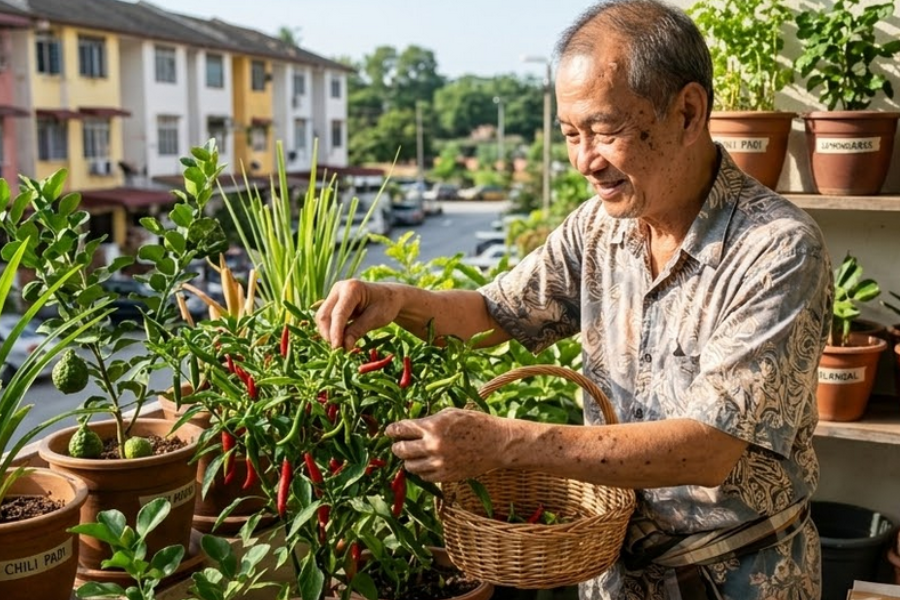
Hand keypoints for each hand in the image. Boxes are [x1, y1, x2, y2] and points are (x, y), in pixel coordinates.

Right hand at [315, 280, 398, 349]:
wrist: (389, 297)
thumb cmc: (386, 305)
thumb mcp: (377, 318)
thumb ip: (359, 330)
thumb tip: (344, 346)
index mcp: (352, 288)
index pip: (338, 313)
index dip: (336, 332)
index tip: (337, 348)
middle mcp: (339, 288)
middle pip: (324, 315)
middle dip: (328, 334)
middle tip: (339, 350)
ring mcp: (334, 295)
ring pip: (322, 318)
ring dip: (328, 334)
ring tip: (341, 346)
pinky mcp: (333, 303)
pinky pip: (326, 319)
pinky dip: (331, 331)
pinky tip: (340, 340)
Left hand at [386, 408, 508, 481]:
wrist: (497, 443)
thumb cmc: (475, 423)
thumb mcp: (449, 414)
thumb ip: (428, 421)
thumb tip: (408, 427)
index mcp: (433, 426)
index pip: (401, 429)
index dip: (392, 430)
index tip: (388, 431)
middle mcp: (433, 446)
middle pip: (401, 450)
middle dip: (397, 446)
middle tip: (398, 444)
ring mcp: (439, 463)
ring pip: (410, 466)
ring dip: (409, 460)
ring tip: (414, 454)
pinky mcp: (446, 476)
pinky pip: (424, 476)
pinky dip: (422, 470)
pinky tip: (427, 462)